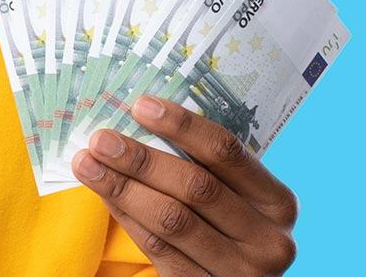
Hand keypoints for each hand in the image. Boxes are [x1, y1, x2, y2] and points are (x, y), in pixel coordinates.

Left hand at [71, 96, 298, 276]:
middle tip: (101, 139)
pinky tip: (104, 196)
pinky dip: (126, 218)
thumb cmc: (229, 230)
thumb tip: (138, 121)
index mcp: (278, 202)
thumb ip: (204, 168)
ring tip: (87, 164)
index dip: (182, 126)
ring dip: (123, 188)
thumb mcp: (236, 200)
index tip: (140, 105)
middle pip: (195, 187)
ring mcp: (241, 271)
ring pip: (172, 220)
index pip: (227, 152)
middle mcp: (269, 239)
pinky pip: (158, 249)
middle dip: (142, 159)